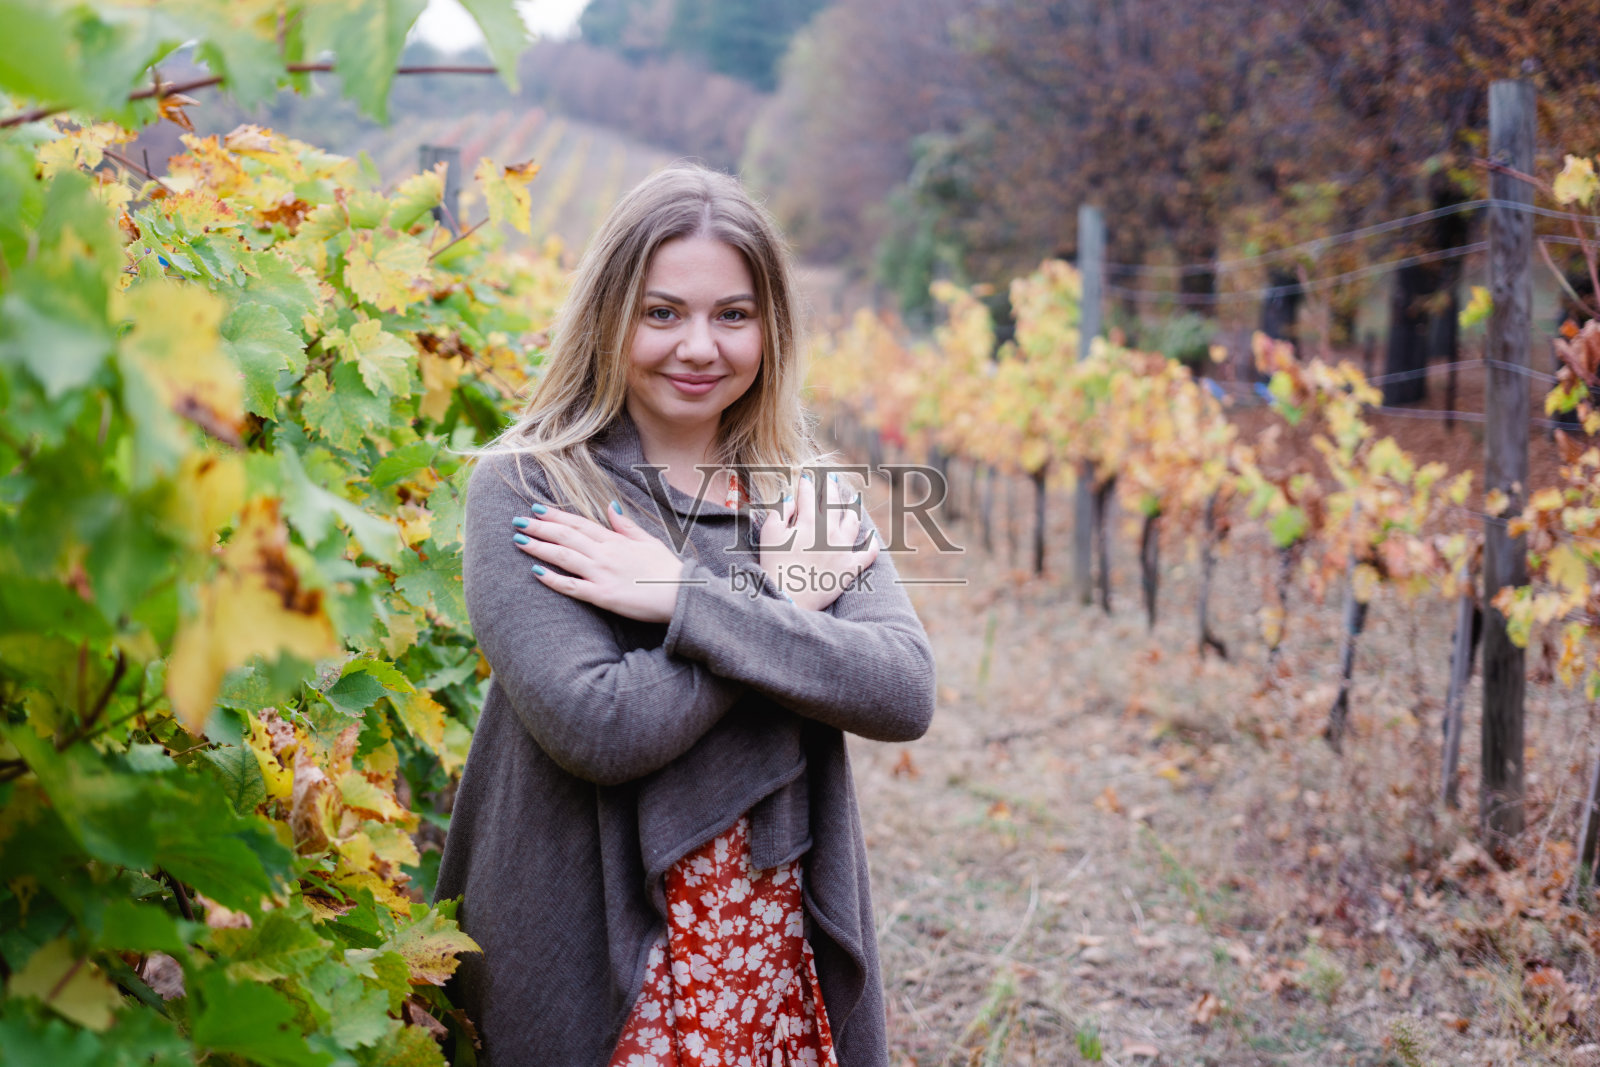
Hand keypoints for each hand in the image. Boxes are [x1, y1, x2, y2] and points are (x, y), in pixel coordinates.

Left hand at [512, 501, 684, 623]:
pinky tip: (536, 574)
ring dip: (539, 548)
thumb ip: (626, 525)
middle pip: (566, 536)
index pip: (579, 523)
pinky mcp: (603, 596)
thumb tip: (610, 505)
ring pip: (564, 557)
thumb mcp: (648, 540)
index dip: (556, 515)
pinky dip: (553, 580)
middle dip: (539, 527)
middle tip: (517, 521)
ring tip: (518, 541)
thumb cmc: (666, 569)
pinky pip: (573, 587)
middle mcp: (604, 554)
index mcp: (615, 540)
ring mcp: (602, 574)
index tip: (536, 509)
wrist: (681, 594)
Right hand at [758, 471, 879, 611]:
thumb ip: (780, 512)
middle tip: (831, 479)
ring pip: (853, 522)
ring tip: (853, 501)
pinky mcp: (851, 568)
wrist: (788, 599)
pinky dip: (872, 544)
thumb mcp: (769, 534)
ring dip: (853, 509)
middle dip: (831, 488)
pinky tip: (872, 536)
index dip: (807, 484)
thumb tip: (790, 497)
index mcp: (808, 522)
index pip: (809, 495)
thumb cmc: (774, 567)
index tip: (806, 477)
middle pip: (833, 502)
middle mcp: (829, 531)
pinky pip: (868, 553)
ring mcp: (843, 549)